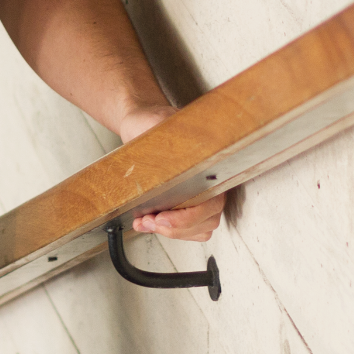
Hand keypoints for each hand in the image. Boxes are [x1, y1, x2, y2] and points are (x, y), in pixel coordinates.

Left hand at [119, 102, 226, 241]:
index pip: (212, 202)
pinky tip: (148, 223)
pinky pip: (189, 228)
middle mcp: (210, 181)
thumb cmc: (151, 121)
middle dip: (176, 228)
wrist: (140, 122)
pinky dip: (169, 231)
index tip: (162, 217)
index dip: (188, 216)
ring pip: (199, 228)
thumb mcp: (155, 122)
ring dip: (172, 232)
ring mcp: (201, 194)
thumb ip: (162, 128)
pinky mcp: (186, 202)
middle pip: (207, 220)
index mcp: (209, 163)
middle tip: (149, 221)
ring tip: (145, 223)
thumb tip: (173, 141)